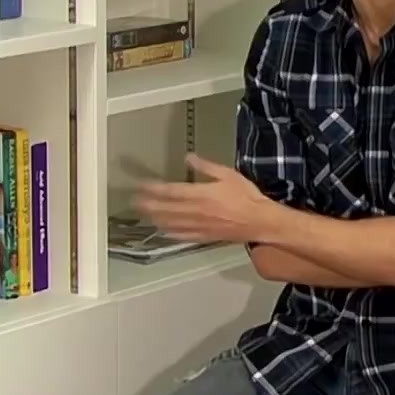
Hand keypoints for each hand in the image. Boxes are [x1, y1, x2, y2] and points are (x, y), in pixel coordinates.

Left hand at [133, 153, 273, 243]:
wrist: (259, 221)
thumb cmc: (246, 196)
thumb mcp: (228, 174)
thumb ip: (206, 167)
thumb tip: (188, 157)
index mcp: (201, 194)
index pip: (171, 191)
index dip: (154, 188)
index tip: (141, 185)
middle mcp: (195, 211)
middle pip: (166, 209)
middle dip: (148, 205)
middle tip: (134, 202)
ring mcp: (199, 226)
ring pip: (171, 223)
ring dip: (155, 219)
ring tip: (143, 215)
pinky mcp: (204, 237)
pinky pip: (183, 236)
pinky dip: (170, 233)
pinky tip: (163, 231)